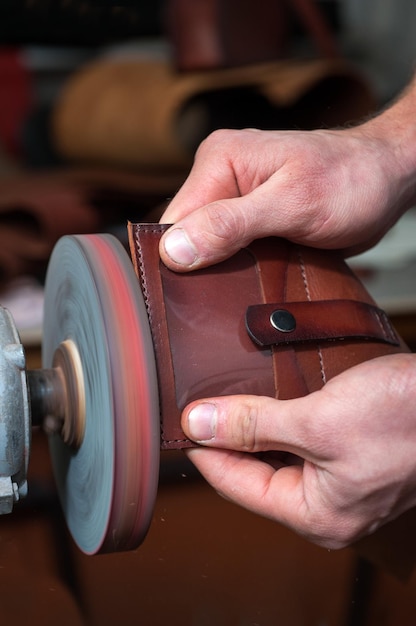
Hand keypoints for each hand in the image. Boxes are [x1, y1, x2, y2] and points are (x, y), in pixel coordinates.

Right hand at [159, 125, 412, 270]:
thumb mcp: (292, 204)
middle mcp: (221, 176)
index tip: (194, 294)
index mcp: (219, 160)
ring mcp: (236, 197)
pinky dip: (240, 269)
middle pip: (187, 237)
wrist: (389, 177)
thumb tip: (173, 250)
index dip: (178, 261)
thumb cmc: (352, 180)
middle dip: (202, 269)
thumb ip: (231, 225)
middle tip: (226, 295)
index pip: (173, 222)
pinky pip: (231, 250)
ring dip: (223, 272)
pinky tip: (253, 281)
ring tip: (242, 289)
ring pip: (208, 247)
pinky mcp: (252, 217)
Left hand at [180, 354, 415, 547]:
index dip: (206, 454)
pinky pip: (301, 444)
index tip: (181, 424)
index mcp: (318, 516)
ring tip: (226, 402)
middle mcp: (329, 507)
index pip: (239, 488)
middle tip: (198, 408)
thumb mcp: (315, 420)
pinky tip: (267, 401)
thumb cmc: (401, 417)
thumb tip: (198, 424)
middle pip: (257, 474)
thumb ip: (253, 424)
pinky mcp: (352, 456)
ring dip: (253, 428)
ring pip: (278, 457)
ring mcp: (342, 482)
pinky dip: (279, 422)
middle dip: (228, 440)